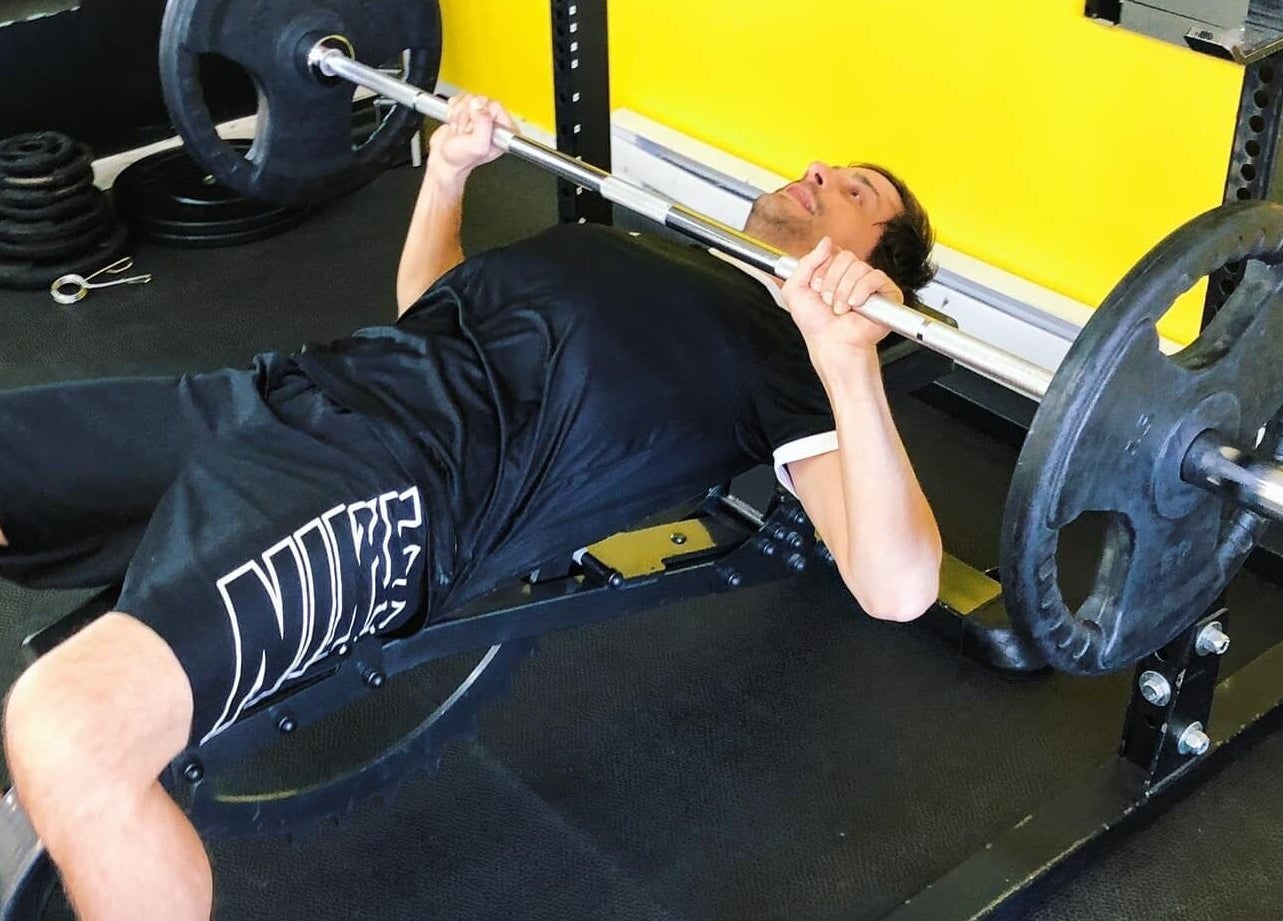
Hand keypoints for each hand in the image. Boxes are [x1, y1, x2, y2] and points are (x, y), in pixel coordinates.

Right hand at [426, 94, 517, 184]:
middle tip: (465, 131)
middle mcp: (496, 122)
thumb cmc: (460, 159)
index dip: (480, 115)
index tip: (473, 128)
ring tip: (460, 129)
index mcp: (504, 132)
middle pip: (481, 100)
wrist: (444, 160)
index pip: (495, 106)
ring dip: (459, 113)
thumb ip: (483, 124)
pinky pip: (461, 98)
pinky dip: (454, 109)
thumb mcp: (477, 146)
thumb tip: (479, 105)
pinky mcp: (469, 111)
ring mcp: (482, 116)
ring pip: (470, 98)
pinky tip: (456, 122)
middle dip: (467, 115)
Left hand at [781, 237, 901, 351]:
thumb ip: (805, 262)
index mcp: (835, 271)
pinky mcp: (886, 293)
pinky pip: (876, 277)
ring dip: (844, 291)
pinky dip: (862, 291)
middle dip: (831, 281)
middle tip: (827, 301)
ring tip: (840, 308)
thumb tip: (826, 241)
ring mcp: (870, 283)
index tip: (816, 288)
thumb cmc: (815, 323)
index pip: (833, 252)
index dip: (822, 269)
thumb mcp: (795, 289)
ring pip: (859, 267)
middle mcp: (852, 275)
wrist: (831, 343)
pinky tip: (856, 305)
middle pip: (845, 257)